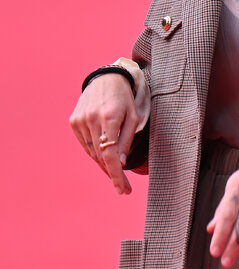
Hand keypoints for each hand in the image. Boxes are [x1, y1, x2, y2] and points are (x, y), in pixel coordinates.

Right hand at [69, 74, 138, 194]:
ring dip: (104, 166)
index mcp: (109, 117)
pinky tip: (104, 159)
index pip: (110, 154)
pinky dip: (95, 154)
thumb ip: (127, 140)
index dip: (116, 175)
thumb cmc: (125, 99)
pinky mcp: (74, 121)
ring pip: (92, 153)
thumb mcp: (134, 117)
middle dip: (113, 175)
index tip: (123, 190)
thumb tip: (120, 164)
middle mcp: (91, 119)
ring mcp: (80, 120)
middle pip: (101, 156)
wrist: (106, 78)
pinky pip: (85, 145)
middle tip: (124, 188)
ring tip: (116, 174)